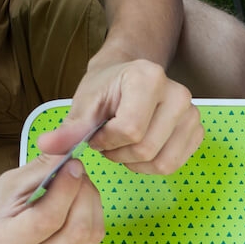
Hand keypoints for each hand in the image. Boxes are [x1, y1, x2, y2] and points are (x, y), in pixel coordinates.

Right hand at [0, 155, 104, 243]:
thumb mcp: (12, 181)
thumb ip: (44, 168)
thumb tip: (73, 151)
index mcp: (5, 241)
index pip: (47, 219)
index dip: (67, 189)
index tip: (73, 165)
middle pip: (76, 230)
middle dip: (84, 194)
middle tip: (78, 171)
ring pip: (92, 236)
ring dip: (92, 202)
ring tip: (79, 185)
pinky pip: (96, 241)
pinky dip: (94, 215)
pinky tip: (80, 203)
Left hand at [38, 59, 203, 175]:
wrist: (129, 77)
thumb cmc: (106, 88)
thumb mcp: (84, 104)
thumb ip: (70, 129)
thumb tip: (47, 146)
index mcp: (149, 78)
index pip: (130, 130)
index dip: (107, 141)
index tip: (96, 134)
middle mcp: (178, 94)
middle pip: (146, 149)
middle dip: (120, 154)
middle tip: (108, 143)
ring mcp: (192, 114)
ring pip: (162, 162)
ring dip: (136, 164)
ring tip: (124, 148)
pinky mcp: (197, 131)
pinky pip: (174, 164)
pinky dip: (153, 166)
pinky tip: (141, 150)